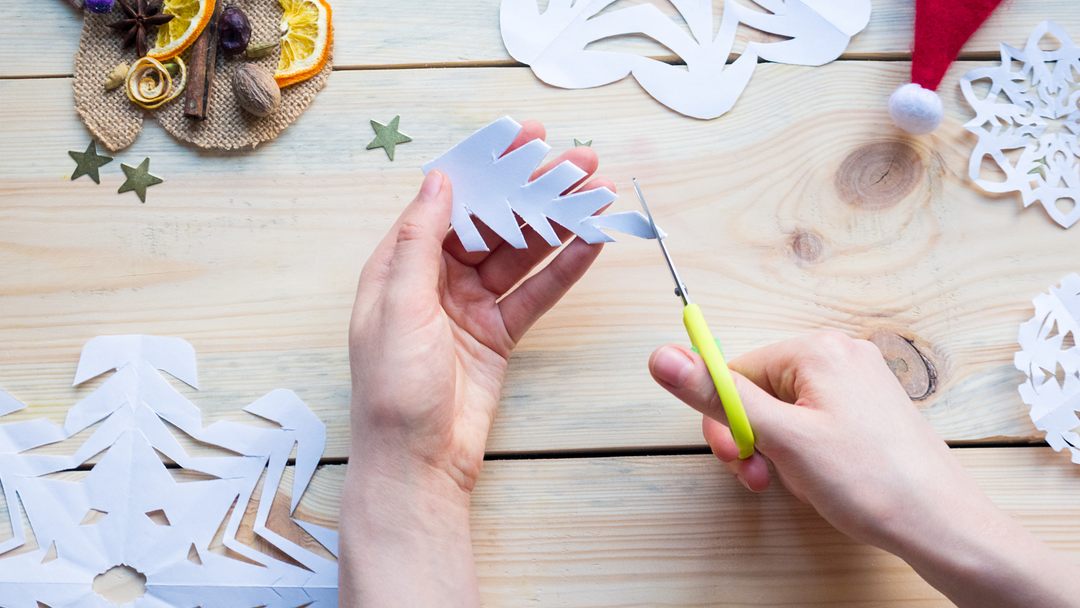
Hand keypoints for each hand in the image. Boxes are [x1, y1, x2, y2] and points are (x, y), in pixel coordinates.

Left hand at [341, 121, 612, 607]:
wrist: (418, 464)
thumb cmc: (392, 389)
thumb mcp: (398, 306)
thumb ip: (419, 241)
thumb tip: (439, 181)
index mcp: (399, 265)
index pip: (448, 201)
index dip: (486, 167)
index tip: (525, 139)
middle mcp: (435, 279)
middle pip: (492, 222)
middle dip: (533, 191)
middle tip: (578, 164)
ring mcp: (470, 306)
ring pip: (520, 254)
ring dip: (556, 224)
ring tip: (595, 195)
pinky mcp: (499, 333)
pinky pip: (536, 293)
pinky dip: (563, 270)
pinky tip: (590, 243)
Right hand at [650, 331, 1079, 606]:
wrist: (940, 524)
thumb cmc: (870, 481)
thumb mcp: (780, 438)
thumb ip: (717, 396)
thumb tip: (662, 356)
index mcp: (817, 350)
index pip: (736, 371)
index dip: (726, 420)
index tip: (738, 455)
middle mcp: (839, 355)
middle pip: (760, 389)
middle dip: (753, 437)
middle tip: (764, 475)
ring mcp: (857, 382)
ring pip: (785, 411)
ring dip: (776, 449)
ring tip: (795, 481)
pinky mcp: (868, 409)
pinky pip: (812, 421)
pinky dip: (803, 451)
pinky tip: (819, 477)